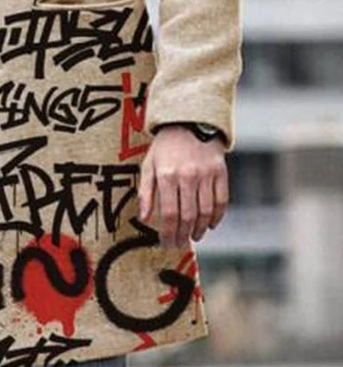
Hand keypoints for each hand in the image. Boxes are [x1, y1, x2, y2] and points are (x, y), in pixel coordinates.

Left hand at [138, 125, 228, 248]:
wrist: (189, 122)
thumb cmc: (165, 147)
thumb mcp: (149, 165)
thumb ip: (145, 192)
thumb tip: (144, 219)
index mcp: (166, 175)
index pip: (168, 214)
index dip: (168, 233)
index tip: (167, 244)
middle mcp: (187, 175)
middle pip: (187, 216)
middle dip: (183, 235)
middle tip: (179, 244)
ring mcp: (206, 174)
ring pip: (205, 211)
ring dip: (199, 229)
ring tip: (193, 236)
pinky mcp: (220, 172)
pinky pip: (221, 201)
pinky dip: (217, 217)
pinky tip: (210, 225)